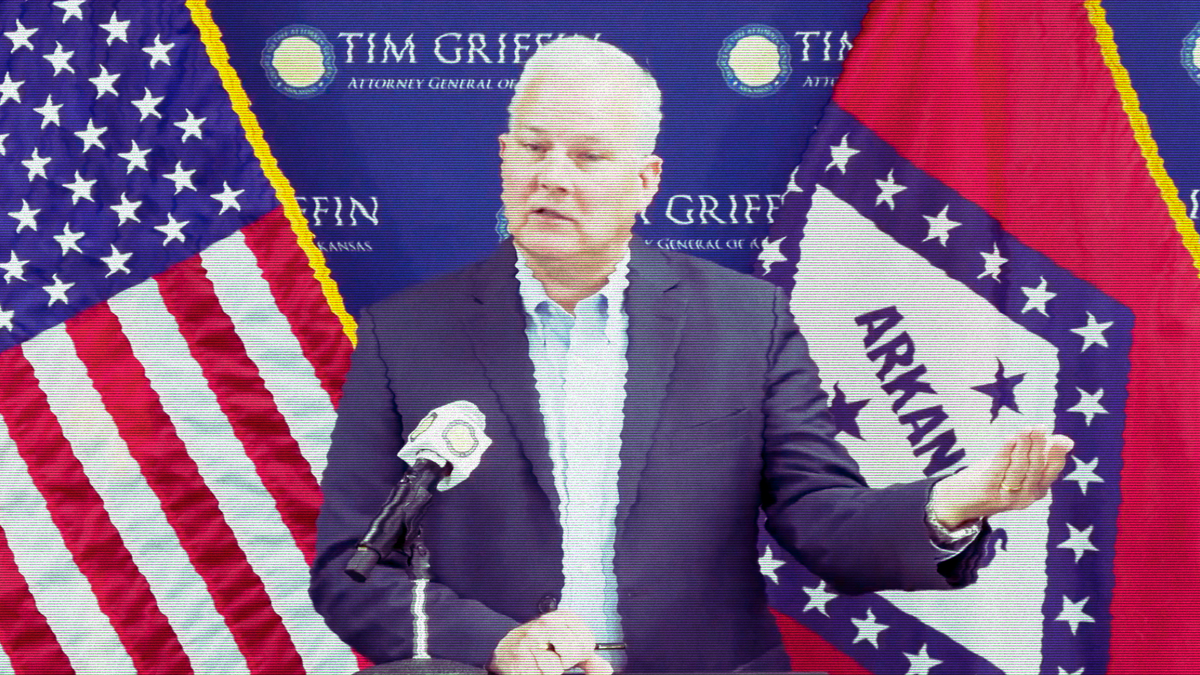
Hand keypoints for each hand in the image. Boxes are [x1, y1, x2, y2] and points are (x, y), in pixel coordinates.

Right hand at [488, 610, 611, 674]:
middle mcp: (547, 622)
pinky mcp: (519, 655)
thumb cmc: (540, 646)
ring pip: (556, 667)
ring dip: (551, 670)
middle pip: (573, 652)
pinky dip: (539, 674)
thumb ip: (588, 658)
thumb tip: (605, 669)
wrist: (506, 648)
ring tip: (541, 661)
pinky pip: (542, 674)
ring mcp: (532, 638)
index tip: (565, 651)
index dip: (579, 654)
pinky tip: (533, 666)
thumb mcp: (567, 645)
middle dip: (565, 662)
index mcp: (564, 617)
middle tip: (553, 657)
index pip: (587, 642)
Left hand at [930, 425, 1072, 528]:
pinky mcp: (988, 491)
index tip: (1061, 439)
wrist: (958, 502)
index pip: (1051, 471)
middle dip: (1039, 445)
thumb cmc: (989, 479)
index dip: (1057, 455)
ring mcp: (1007, 496)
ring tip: (1027, 429)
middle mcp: (1025, 497)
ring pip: (1020, 467)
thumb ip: (1036, 454)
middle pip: (1036, 468)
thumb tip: (1064, 440)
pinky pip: (1000, 468)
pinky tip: (1011, 438)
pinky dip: (1006, 451)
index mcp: (1036, 491)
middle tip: (1041, 427)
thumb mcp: (1014, 467)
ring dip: (1024, 446)